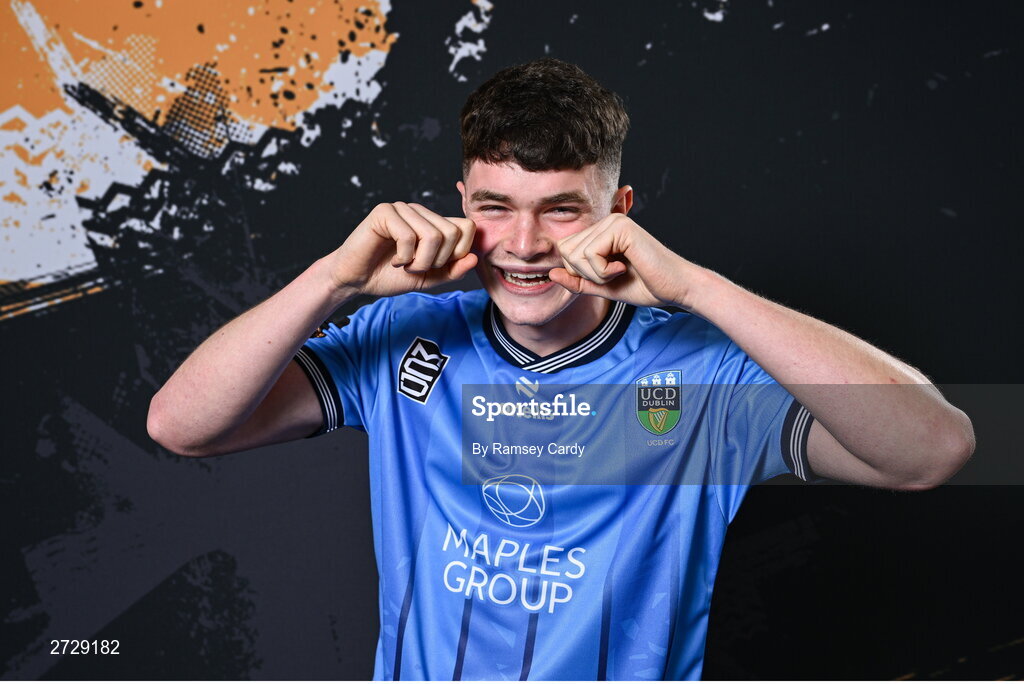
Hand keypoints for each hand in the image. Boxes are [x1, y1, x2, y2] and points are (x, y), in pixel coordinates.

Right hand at [327, 202, 477, 296]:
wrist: (356, 280)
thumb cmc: (389, 276)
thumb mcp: (428, 279)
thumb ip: (452, 270)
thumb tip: (474, 258)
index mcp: (433, 223)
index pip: (466, 227)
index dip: (459, 252)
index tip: (438, 266)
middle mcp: (420, 212)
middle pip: (452, 232)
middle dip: (437, 261)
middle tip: (417, 268)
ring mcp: (402, 209)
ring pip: (433, 235)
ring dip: (420, 262)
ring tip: (405, 266)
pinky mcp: (384, 212)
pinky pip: (408, 236)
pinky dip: (403, 257)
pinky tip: (394, 260)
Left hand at [548, 213, 700, 307]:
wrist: (674, 288)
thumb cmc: (644, 286)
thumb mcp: (602, 287)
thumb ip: (577, 282)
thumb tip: (550, 273)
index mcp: (600, 233)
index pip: (565, 251)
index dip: (578, 273)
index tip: (605, 277)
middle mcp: (605, 222)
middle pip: (566, 252)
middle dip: (585, 274)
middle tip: (613, 275)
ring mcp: (613, 222)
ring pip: (575, 254)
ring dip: (596, 274)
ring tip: (620, 271)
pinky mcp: (620, 227)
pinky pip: (589, 254)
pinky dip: (603, 271)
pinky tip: (623, 268)